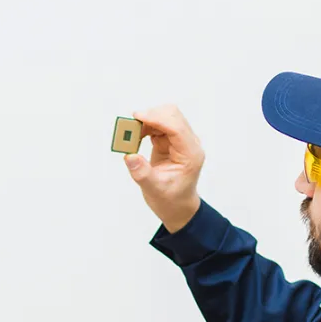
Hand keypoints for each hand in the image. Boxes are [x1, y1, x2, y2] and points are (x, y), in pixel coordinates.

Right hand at [124, 104, 203, 232]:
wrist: (176, 206)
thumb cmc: (170, 200)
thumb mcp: (155, 190)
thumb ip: (142, 173)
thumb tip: (129, 156)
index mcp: (191, 154)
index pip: (176, 127)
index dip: (157, 118)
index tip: (137, 116)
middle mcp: (189, 143)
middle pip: (172, 116)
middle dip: (150, 116)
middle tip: (130, 128)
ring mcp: (181, 140)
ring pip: (164, 117)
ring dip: (146, 122)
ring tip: (130, 137)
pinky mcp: (171, 140)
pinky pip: (158, 125)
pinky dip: (145, 127)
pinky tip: (135, 138)